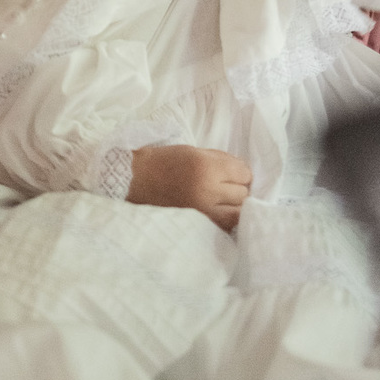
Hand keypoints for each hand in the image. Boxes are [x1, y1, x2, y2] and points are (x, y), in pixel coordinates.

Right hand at [127, 144, 251, 231]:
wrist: (134, 182)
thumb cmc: (164, 162)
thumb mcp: (194, 151)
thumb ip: (221, 161)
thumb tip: (245, 173)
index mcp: (206, 168)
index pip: (244, 173)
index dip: (239, 171)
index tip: (230, 172)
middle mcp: (208, 192)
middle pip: (243, 194)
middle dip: (237, 188)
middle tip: (223, 185)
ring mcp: (204, 214)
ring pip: (238, 214)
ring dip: (234, 206)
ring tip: (222, 200)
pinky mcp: (198, 228)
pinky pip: (225, 227)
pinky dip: (225, 219)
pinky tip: (215, 211)